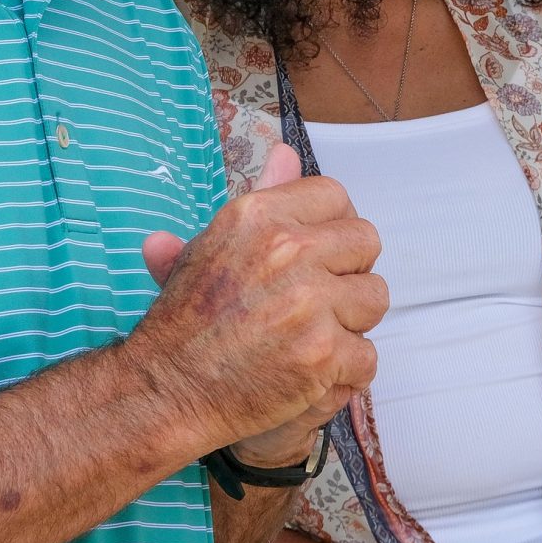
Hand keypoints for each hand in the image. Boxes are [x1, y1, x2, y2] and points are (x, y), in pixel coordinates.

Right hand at [134, 145, 386, 465]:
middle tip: (315, 301)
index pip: (336, 197)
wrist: (166, 390)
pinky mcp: (323, 356)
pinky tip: (308, 373)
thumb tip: (287, 152)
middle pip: (367, 243)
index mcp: (260, 216)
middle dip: (348, 273)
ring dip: (351, 323)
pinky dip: (344, 373)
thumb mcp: (213, 241)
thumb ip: (262, 195)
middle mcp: (288, 251)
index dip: (332, 228)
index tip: (315, 256)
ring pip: (375, 299)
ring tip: (311, 337)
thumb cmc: (187, 317)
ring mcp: (309, 304)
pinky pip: (367, 356)